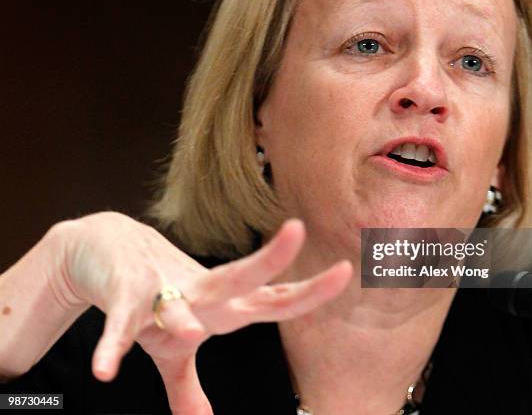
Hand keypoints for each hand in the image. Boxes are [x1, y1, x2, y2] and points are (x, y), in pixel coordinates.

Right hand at [55, 212, 351, 413]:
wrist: (102, 251)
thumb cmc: (150, 296)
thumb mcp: (170, 348)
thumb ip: (188, 385)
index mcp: (220, 305)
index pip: (272, 298)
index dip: (308, 291)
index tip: (344, 271)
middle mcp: (197, 293)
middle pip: (238, 276)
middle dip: (268, 258)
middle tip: (297, 230)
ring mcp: (159, 289)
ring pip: (175, 302)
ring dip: (178, 317)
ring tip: (189, 333)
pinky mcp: (121, 294)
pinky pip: (118, 323)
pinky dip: (112, 345)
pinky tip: (105, 370)